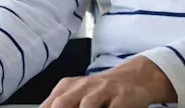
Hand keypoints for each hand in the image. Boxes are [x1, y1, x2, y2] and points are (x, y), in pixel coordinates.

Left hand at [42, 56, 174, 107]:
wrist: (135, 78)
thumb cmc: (102, 92)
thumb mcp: (77, 95)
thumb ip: (60, 104)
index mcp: (67, 87)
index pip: (49, 105)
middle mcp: (84, 87)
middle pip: (62, 103)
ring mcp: (104, 90)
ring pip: (87, 105)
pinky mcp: (122, 97)